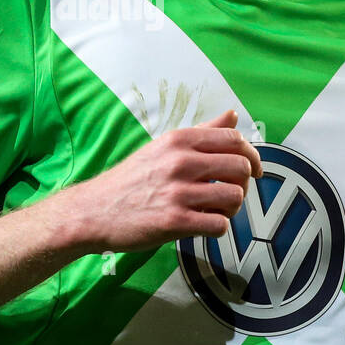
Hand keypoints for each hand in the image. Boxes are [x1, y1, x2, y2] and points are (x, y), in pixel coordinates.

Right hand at [69, 109, 262, 253]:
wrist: (93, 211)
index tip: (252, 170)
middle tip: (230, 192)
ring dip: (231, 208)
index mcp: (179, 140)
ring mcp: (177, 192)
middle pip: (241, 167)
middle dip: (243, 183)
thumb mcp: (163, 147)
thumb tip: (233, 115)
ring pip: (234, 197)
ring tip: (214, 210)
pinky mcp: (174, 222)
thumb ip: (202, 132)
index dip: (251, 155)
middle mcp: (180, 161)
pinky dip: (217, 228)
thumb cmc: (131, 180)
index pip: (234, 139)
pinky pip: (219, 225)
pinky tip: (203, 225)